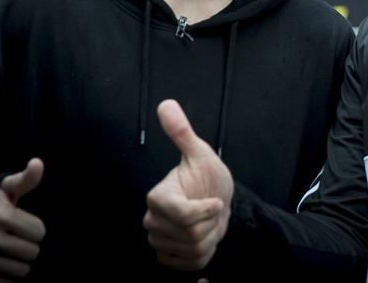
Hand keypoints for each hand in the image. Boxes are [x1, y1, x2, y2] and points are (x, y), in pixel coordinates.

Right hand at [0, 158, 45, 281]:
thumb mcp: (6, 188)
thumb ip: (26, 179)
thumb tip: (37, 163)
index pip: (39, 232)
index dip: (36, 228)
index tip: (25, 223)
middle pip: (32, 252)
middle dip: (30, 245)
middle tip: (19, 238)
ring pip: (21, 271)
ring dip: (21, 262)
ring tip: (12, 250)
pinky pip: (4, 282)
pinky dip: (7, 275)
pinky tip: (3, 262)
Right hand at [144, 99, 232, 271]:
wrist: (216, 201)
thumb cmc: (208, 178)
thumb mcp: (201, 154)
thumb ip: (182, 133)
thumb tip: (166, 104)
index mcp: (157, 197)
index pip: (182, 215)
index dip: (205, 210)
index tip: (216, 201)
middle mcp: (152, 221)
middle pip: (191, 234)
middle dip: (211, 223)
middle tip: (211, 210)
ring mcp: (158, 242)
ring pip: (194, 250)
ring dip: (210, 237)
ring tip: (208, 222)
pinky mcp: (167, 258)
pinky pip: (192, 264)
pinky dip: (205, 253)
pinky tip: (204, 237)